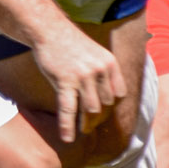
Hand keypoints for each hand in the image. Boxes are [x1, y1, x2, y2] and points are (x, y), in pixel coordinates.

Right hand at [30, 23, 124, 143]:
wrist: (49, 29)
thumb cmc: (70, 44)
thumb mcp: (95, 54)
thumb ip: (104, 73)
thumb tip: (107, 97)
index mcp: (110, 63)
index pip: (119, 94)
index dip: (111, 104)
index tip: (103, 111)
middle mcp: (99, 70)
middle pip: (105, 104)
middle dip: (98, 115)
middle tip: (89, 124)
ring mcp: (83, 76)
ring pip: (90, 109)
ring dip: (86, 122)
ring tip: (81, 131)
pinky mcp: (64, 80)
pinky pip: (68, 109)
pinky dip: (68, 126)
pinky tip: (67, 138)